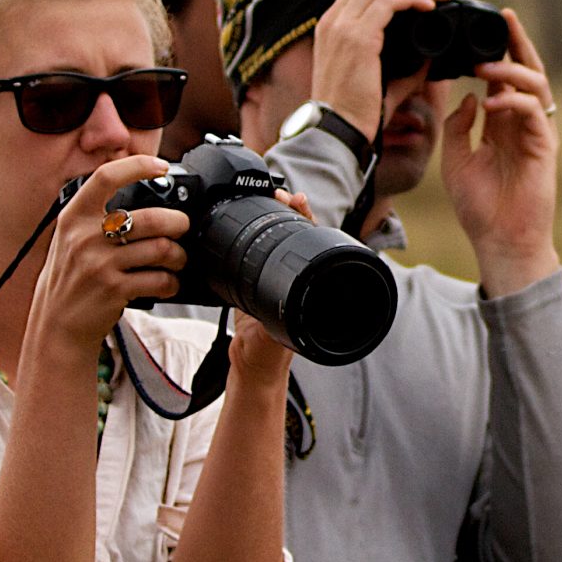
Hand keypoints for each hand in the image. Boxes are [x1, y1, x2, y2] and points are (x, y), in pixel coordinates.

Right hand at [27, 155, 189, 363]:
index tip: (160, 167)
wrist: (56, 325)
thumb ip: (96, 217)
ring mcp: (99, 264)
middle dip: (178, 223)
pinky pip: (159, 279)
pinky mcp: (114, 289)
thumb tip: (142, 195)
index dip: (137, 166)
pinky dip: (171, 282)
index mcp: (73, 217)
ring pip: (161, 249)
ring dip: (178, 256)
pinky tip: (166, 283)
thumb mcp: (70, 239)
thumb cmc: (70, 278)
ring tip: (176, 260)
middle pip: (151, 218)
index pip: (105, 177)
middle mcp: (84, 237)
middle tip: (181, 228)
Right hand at [222, 189, 309, 384]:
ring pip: (280, 241)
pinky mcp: (256, 283)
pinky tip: (248, 222)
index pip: (314, 244)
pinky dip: (254, 236)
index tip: (296, 200)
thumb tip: (277, 307)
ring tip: (271, 197)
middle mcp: (297, 280)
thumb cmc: (265, 357)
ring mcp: (278, 280)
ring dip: (274, 219)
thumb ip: (272, 323)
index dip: (307, 219)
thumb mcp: (269, 337)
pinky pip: (258, 253)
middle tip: (281, 193)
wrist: (250, 369)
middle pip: (299, 236)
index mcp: (306, 287)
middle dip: (292, 211)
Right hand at [310, 0, 454, 136]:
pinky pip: (388, 2)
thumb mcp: (380, 80)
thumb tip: (430, 56)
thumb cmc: (355, 112)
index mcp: (334, 26)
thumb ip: (404, 66)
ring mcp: (341, 26)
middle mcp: (333, 19)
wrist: (337, 131)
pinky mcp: (356, 37)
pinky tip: (429, 7)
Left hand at [441, 8, 560, 295]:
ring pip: (536, 85)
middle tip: (504, 16)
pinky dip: (514, 102)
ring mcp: (536, 133)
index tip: (478, 27)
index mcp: (502, 122)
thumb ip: (457, 126)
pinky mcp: (544, 148)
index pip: (503, 76)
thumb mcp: (455, 158)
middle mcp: (522, 122)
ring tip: (487, 66)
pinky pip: (536, 113)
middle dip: (517, 42)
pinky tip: (493, 101)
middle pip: (526, 70)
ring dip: (512, 71)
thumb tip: (466, 94)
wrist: (499, 242)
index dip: (496, 50)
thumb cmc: (479, 206)